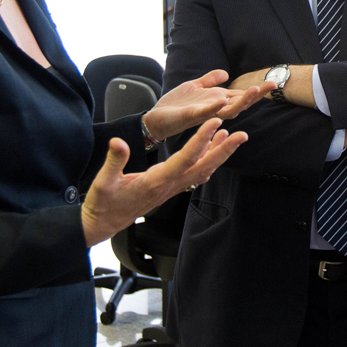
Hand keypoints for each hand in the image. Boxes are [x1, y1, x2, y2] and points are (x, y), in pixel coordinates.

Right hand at [81, 118, 245, 246]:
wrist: (105, 223)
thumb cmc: (104, 203)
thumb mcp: (104, 181)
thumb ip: (114, 161)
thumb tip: (118, 142)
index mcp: (157, 181)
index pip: (185, 158)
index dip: (201, 140)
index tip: (215, 123)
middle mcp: (170, 185)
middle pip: (204, 167)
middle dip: (224, 150)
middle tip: (242, 135)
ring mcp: (172, 188)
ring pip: (202, 170)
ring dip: (219, 154)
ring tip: (233, 136)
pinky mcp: (170, 188)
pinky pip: (194, 173)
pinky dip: (206, 160)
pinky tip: (213, 149)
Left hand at [143, 69, 269, 139]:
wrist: (156, 117)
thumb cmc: (176, 104)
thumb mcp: (194, 86)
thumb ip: (210, 80)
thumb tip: (226, 73)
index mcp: (217, 101)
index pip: (241, 96)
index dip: (257, 91)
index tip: (273, 83)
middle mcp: (215, 109)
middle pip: (240, 103)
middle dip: (256, 96)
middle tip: (270, 86)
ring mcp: (205, 114)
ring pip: (228, 110)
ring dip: (241, 102)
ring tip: (254, 91)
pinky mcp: (191, 116)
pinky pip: (205, 113)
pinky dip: (214, 107)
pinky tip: (222, 100)